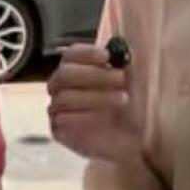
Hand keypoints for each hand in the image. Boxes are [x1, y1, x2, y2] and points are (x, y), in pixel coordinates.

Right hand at [48, 44, 139, 162]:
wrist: (130, 141)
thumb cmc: (129, 108)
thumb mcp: (132, 83)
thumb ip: (123, 65)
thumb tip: (122, 49)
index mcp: (75, 70)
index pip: (71, 55)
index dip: (87, 53)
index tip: (108, 57)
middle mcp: (61, 87)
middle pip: (65, 74)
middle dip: (94, 75)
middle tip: (121, 79)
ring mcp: (57, 109)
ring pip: (65, 97)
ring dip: (96, 96)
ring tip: (123, 99)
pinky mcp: (58, 130)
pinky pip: (63, 119)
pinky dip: (84, 116)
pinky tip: (103, 118)